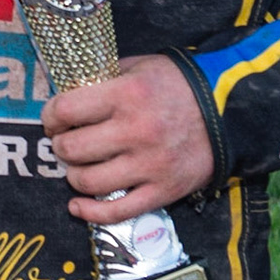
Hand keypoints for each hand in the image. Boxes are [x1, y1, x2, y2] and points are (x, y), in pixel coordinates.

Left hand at [40, 53, 214, 224]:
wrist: (229, 111)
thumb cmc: (178, 85)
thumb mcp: (140, 66)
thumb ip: (105, 77)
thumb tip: (69, 91)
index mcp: (126, 94)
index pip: (66, 110)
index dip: (50, 116)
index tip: (52, 119)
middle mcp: (136, 131)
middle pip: (73, 149)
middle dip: (60, 146)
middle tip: (64, 142)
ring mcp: (150, 165)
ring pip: (89, 182)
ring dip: (74, 176)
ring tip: (78, 166)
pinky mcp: (164, 191)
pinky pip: (118, 212)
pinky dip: (90, 213)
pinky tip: (77, 205)